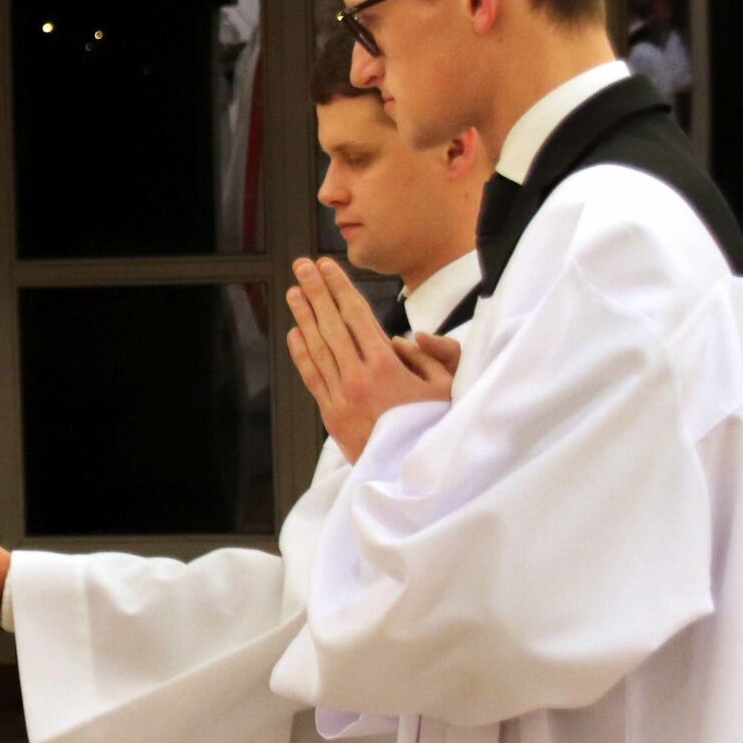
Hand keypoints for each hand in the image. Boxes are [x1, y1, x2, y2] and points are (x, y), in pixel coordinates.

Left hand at [284, 259, 455, 459]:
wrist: (412, 477)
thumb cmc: (437, 429)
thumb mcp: (448, 388)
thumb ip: (433, 355)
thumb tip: (407, 336)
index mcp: (387, 367)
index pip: (356, 315)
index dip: (339, 288)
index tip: (326, 266)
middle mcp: (358, 378)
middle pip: (331, 325)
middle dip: (315, 292)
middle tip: (301, 265)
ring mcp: (341, 397)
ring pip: (317, 348)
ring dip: (303, 317)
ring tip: (294, 292)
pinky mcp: (331, 416)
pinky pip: (312, 377)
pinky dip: (301, 354)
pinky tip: (294, 334)